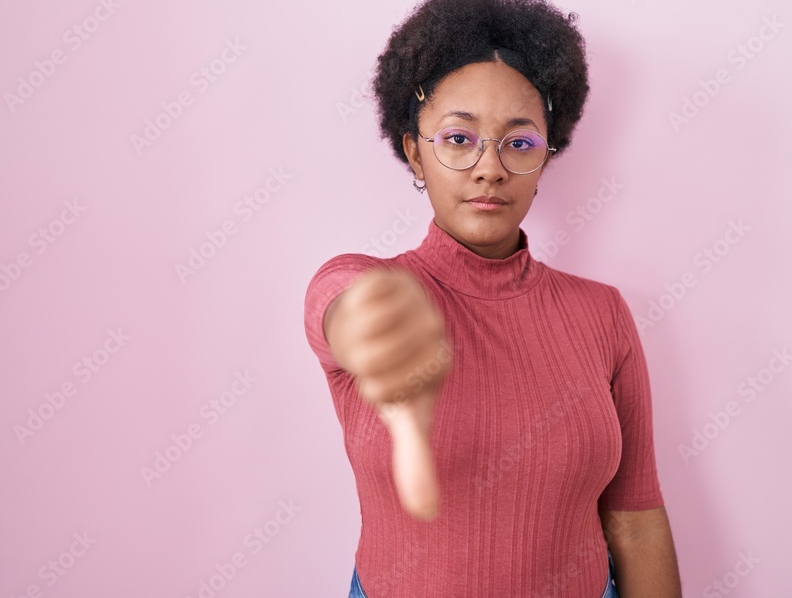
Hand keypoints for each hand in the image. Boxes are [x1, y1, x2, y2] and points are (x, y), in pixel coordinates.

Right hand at [328, 267, 451, 519]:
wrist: (385, 323)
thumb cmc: (394, 374)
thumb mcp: (404, 415)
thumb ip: (416, 460)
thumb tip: (427, 514)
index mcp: (439, 365)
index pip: (384, 391)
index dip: (371, 389)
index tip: (385, 381)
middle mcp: (434, 331)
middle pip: (369, 360)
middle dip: (359, 365)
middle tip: (371, 359)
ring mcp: (415, 302)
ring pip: (362, 330)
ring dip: (354, 338)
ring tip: (369, 337)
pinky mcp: (392, 277)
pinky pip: (357, 300)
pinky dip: (352, 311)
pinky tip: (367, 313)